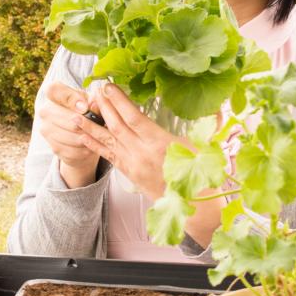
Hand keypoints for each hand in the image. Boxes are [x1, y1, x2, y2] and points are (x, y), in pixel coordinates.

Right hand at [39, 81, 101, 187]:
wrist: (80, 134)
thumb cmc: (87, 112)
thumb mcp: (91, 102)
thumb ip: (93, 102)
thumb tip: (93, 104)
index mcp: (53, 94)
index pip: (54, 89)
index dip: (71, 98)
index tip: (85, 107)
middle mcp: (45, 110)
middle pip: (69, 120)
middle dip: (87, 125)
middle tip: (99, 127)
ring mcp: (46, 130)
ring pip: (72, 137)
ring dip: (88, 139)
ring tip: (98, 136)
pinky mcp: (53, 147)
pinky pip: (73, 150)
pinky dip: (85, 150)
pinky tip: (91, 146)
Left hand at [74, 83, 223, 246]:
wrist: (194, 209)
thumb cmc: (202, 178)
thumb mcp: (206, 150)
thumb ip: (208, 127)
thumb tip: (219, 110)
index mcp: (161, 144)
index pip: (134, 117)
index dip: (119, 101)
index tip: (108, 86)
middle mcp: (143, 154)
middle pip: (117, 126)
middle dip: (103, 107)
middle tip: (92, 89)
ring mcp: (134, 165)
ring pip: (108, 141)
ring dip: (91, 126)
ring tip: (76, 112)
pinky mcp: (130, 174)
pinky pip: (108, 156)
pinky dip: (94, 144)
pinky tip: (83, 135)